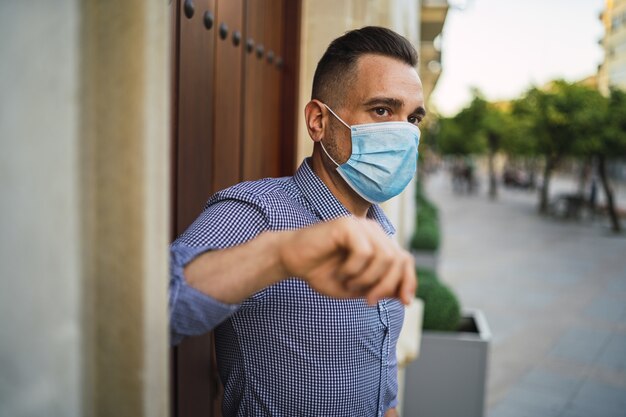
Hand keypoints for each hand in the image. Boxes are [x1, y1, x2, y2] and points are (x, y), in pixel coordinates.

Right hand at [277, 217, 416, 304]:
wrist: (292, 261)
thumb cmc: (322, 273)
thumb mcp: (357, 288)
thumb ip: (380, 289)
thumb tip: (406, 297)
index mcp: (379, 243)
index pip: (406, 260)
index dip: (409, 281)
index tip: (404, 303)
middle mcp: (373, 231)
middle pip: (398, 260)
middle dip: (386, 286)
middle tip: (368, 300)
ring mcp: (361, 225)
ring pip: (385, 256)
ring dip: (367, 279)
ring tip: (349, 284)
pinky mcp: (347, 224)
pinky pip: (364, 252)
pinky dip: (354, 269)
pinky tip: (341, 272)